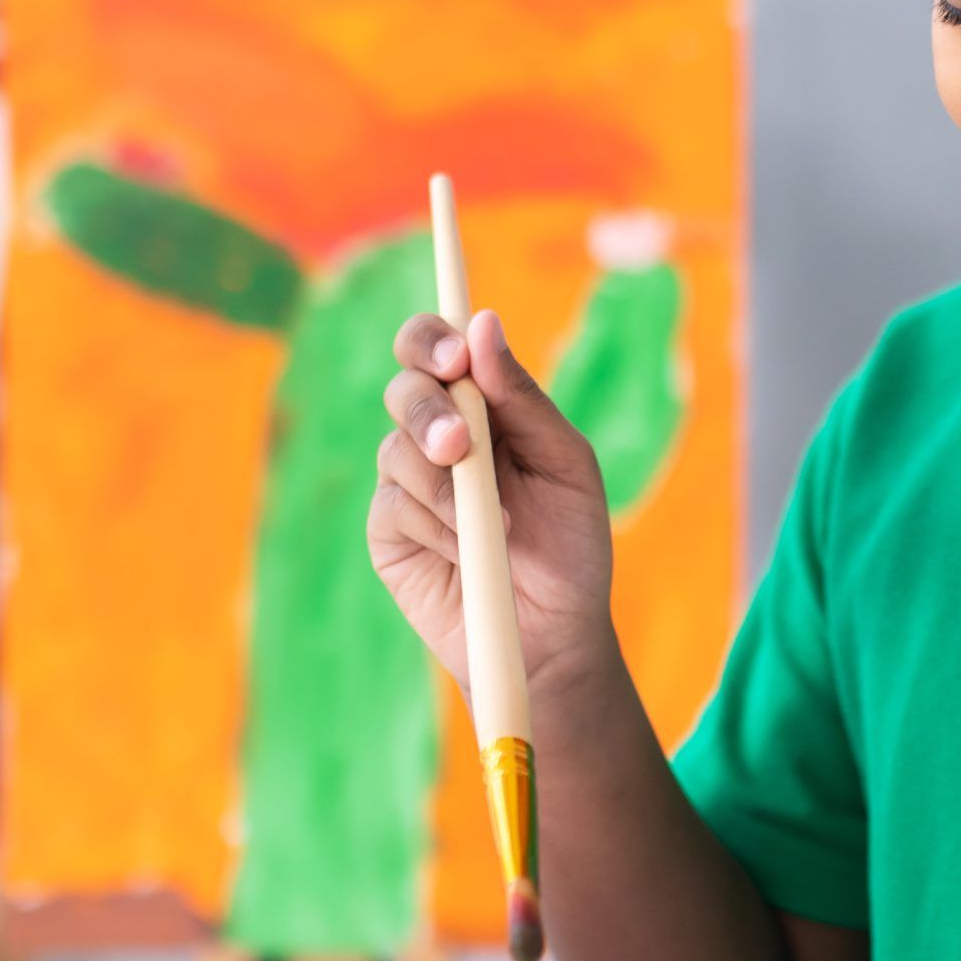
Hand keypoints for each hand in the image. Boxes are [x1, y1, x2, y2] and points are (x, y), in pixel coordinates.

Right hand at [370, 309, 620, 693]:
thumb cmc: (571, 546)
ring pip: (395, 450)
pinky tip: (466, 551)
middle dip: (429, 413)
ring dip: (445, 488)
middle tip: (459, 448)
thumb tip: (482, 325)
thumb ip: (523, 399)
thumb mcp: (566, 465)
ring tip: (494, 528)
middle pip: (404, 388)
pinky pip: (393, 505)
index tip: (454, 357)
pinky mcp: (389, 530)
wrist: (554, 635)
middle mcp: (439, 435)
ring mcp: (408, 483)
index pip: (438, 348)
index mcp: (485, 408)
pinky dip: (433, 525)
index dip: (433, 339)